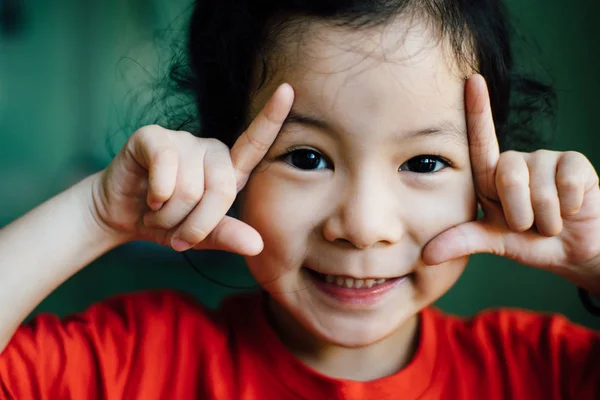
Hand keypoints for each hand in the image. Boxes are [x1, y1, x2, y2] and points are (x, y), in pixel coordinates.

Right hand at [92, 83, 294, 254]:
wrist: (121, 217)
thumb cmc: (166, 222)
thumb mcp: (200, 237)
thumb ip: (227, 236)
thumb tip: (257, 245)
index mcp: (227, 170)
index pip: (254, 143)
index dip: (271, 117)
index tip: (288, 90)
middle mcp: (210, 149)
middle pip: (222, 190)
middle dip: (198, 225)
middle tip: (179, 235)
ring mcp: (182, 139)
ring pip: (189, 189)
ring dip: (169, 216)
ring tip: (159, 212)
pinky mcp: (152, 136)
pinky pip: (165, 167)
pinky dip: (156, 195)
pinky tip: (149, 197)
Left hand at [423, 75, 599, 292]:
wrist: (575, 253)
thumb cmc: (531, 242)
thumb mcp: (495, 242)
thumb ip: (461, 242)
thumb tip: (425, 255)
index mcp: (491, 177)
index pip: (481, 141)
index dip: (478, 111)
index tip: (472, 79)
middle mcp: (516, 162)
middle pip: (506, 175)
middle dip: (519, 214)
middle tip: (529, 226)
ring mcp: (546, 160)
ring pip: (537, 187)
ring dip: (545, 219)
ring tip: (551, 222)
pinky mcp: (576, 163)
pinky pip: (566, 185)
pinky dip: (568, 209)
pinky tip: (572, 209)